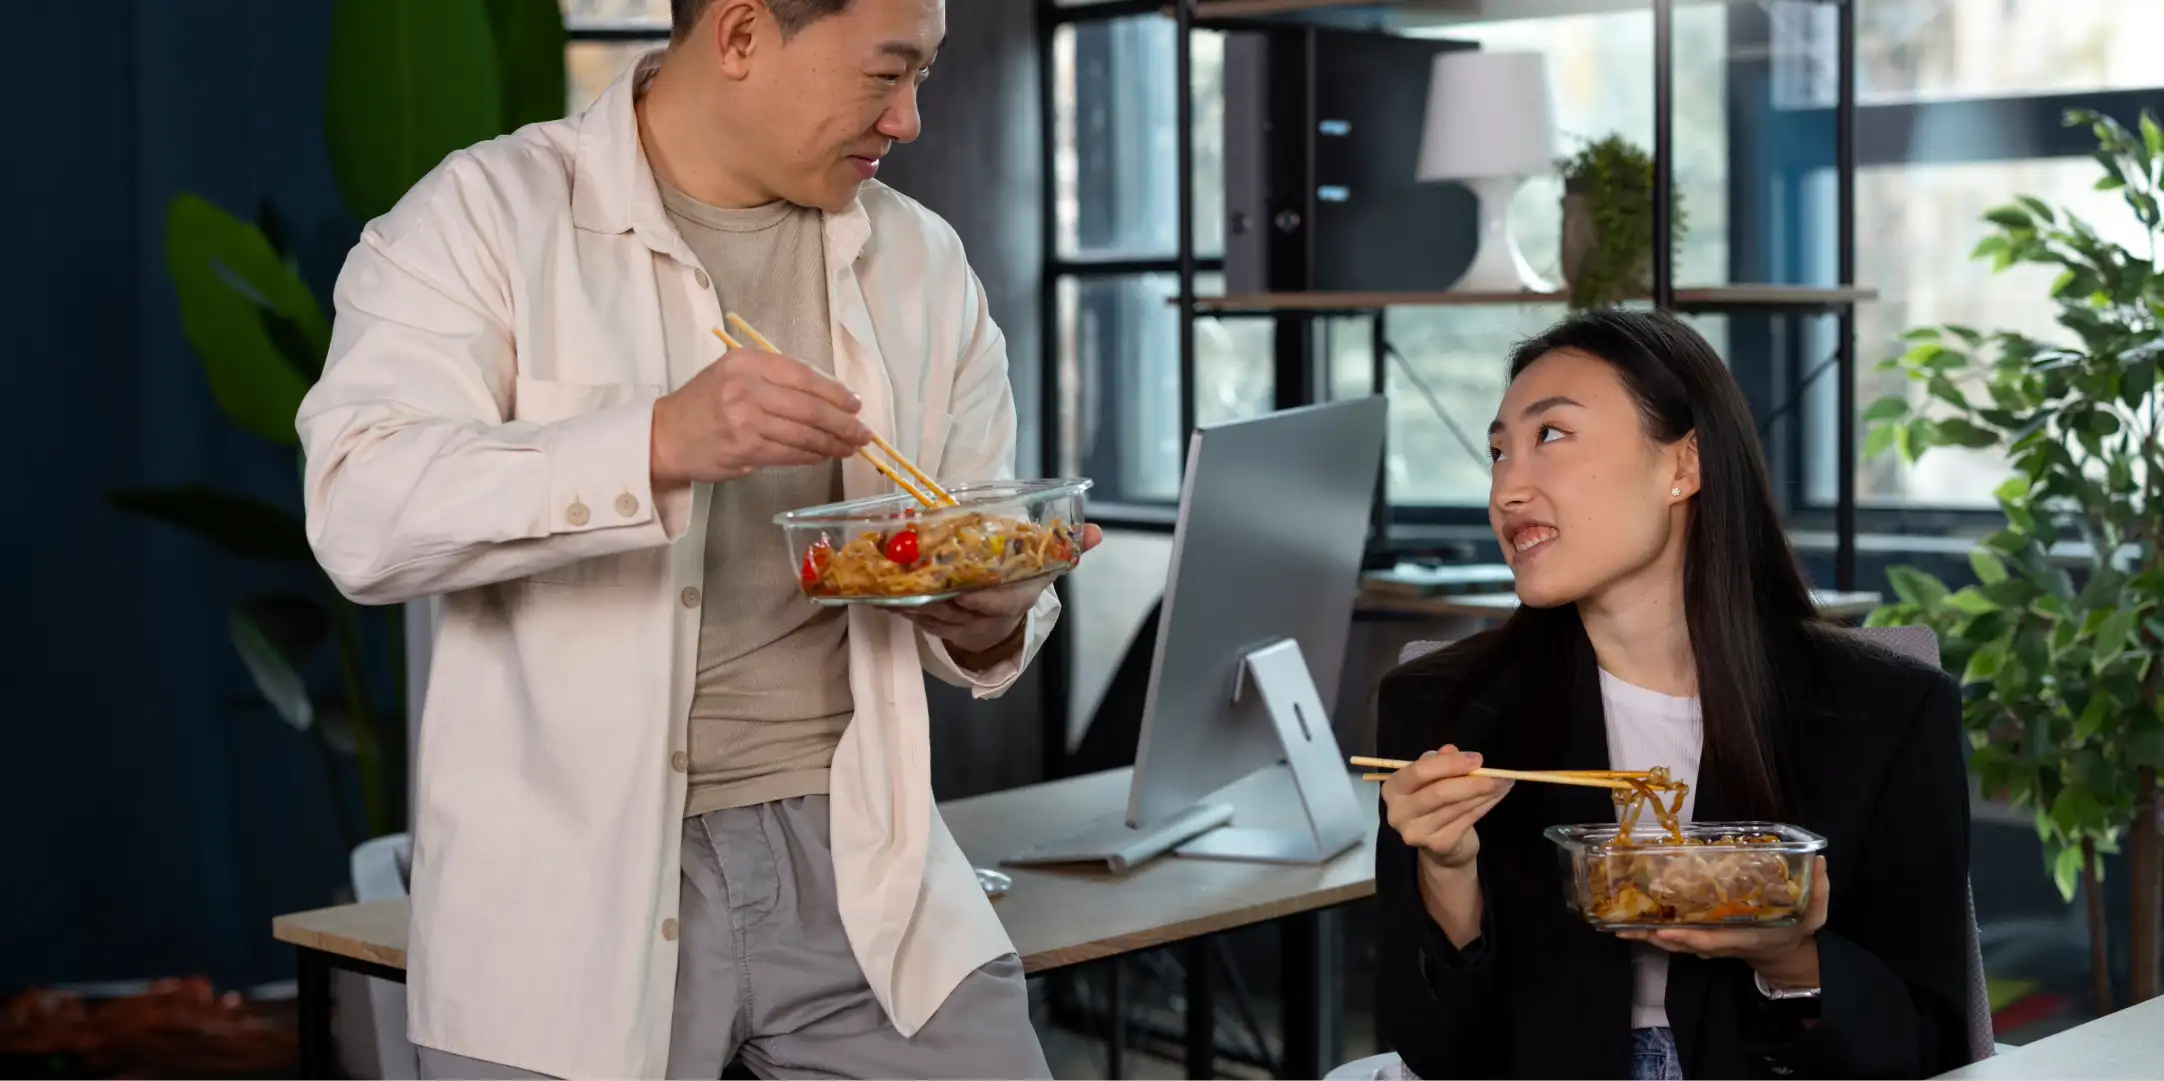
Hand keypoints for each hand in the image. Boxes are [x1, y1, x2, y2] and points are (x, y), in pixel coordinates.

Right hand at [650, 348, 873, 484]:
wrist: (666, 436)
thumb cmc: (706, 404)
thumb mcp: (735, 374)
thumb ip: (776, 379)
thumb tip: (830, 396)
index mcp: (747, 362)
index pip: (804, 375)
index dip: (835, 392)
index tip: (855, 404)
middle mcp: (747, 387)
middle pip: (810, 406)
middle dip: (843, 422)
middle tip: (863, 433)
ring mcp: (745, 419)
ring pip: (804, 433)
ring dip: (833, 443)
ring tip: (850, 447)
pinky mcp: (746, 449)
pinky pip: (791, 453)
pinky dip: (812, 455)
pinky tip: (824, 455)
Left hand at [903, 524, 1102, 659]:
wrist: (1008, 613)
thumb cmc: (1023, 580)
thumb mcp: (1047, 564)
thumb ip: (1068, 548)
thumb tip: (1097, 533)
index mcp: (1014, 601)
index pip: (999, 605)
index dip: (981, 601)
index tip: (963, 591)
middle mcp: (989, 621)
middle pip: (956, 611)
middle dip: (933, 595)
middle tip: (910, 574)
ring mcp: (965, 630)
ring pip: (934, 618)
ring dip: (910, 601)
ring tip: (889, 580)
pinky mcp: (944, 632)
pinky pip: (921, 623)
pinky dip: (903, 609)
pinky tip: (885, 593)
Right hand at [1381, 745, 1513, 870]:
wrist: (1437, 846)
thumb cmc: (1433, 802)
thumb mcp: (1432, 777)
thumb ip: (1439, 762)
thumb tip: (1451, 750)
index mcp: (1393, 789)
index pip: (1419, 772)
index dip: (1450, 764)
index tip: (1477, 759)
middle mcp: (1398, 812)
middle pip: (1439, 792)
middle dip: (1471, 781)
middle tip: (1497, 774)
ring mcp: (1417, 832)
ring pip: (1457, 807)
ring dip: (1484, 793)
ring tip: (1503, 782)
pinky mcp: (1438, 845)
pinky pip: (1467, 820)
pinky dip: (1485, 806)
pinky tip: (1496, 796)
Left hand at [1616, 855, 1830, 983]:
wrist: (1782, 954)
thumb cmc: (1794, 932)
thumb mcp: (1814, 915)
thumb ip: (1817, 890)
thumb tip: (1818, 859)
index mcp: (1743, 937)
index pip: (1712, 940)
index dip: (1687, 937)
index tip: (1664, 930)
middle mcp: (1720, 942)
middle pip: (1681, 943)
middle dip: (1653, 937)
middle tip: (1623, 928)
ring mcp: (1709, 943)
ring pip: (1673, 942)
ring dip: (1646, 935)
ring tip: (1616, 925)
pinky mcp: (1701, 937)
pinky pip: (1674, 936)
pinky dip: (1653, 930)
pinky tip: (1629, 919)